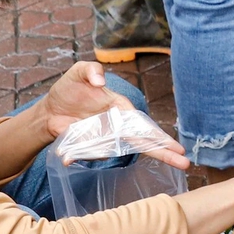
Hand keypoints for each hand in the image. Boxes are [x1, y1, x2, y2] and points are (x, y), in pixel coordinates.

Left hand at [39, 61, 187, 168]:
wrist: (49, 109)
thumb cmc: (69, 88)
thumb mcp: (78, 71)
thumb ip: (90, 70)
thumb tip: (99, 80)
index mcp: (120, 108)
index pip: (144, 123)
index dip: (159, 135)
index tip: (178, 146)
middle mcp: (117, 125)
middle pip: (144, 142)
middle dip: (164, 152)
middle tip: (184, 163)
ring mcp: (104, 139)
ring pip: (117, 152)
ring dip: (106, 155)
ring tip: (101, 148)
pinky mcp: (89, 147)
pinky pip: (91, 155)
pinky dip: (78, 156)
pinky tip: (66, 156)